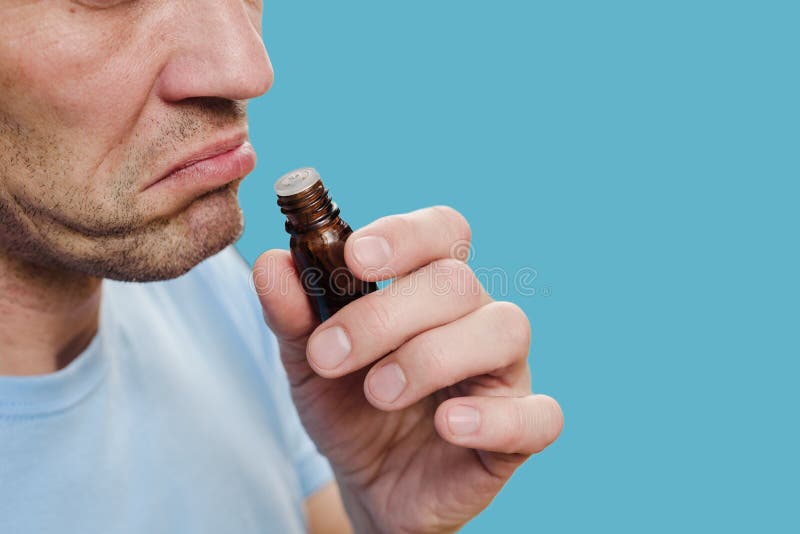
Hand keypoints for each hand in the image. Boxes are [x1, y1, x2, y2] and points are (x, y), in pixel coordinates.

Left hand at [253, 206, 562, 532]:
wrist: (369, 485)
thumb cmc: (348, 408)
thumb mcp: (310, 364)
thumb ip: (294, 316)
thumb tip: (272, 262)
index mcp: (429, 289)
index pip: (442, 232)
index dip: (405, 235)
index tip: (356, 257)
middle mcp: (474, 318)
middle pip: (457, 283)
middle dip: (387, 314)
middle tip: (331, 353)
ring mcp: (503, 374)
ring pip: (503, 331)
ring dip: (432, 356)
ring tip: (379, 391)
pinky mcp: (518, 433)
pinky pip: (538, 416)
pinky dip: (494, 417)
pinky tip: (447, 424)